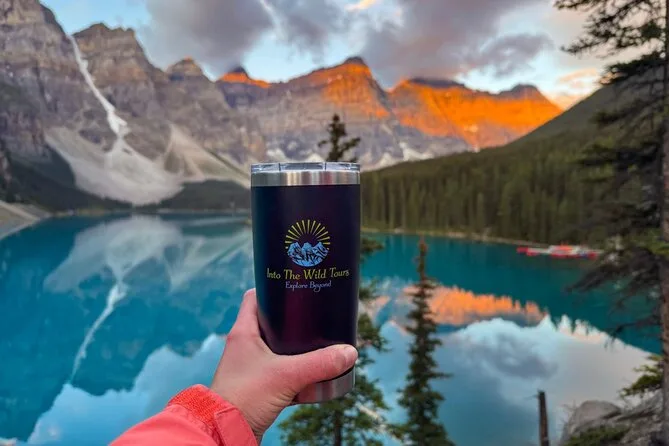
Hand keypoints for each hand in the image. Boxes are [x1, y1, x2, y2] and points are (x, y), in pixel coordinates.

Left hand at [210, 289, 357, 443]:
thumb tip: (349, 352)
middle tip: (314, 316)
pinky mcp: (256, 385)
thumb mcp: (286, 376)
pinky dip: (294, 371)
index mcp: (244, 332)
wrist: (225, 431)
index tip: (295, 287)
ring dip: (295, 347)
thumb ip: (319, 363)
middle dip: (292, 321)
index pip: (255, 297)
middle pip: (270, 322)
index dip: (273, 289)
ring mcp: (250, 366)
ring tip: (318, 343)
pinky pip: (279, 371)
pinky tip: (311, 374)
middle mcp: (245, 346)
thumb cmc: (244, 397)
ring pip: (276, 348)